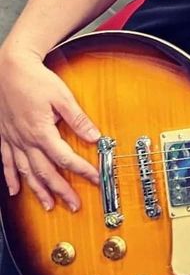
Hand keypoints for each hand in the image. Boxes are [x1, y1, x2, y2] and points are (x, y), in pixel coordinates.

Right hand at [0, 47, 99, 210]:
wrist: (8, 69)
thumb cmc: (35, 80)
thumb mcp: (62, 97)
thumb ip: (78, 119)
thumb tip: (95, 136)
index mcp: (41, 132)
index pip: (65, 158)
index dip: (82, 171)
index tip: (96, 179)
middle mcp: (25, 140)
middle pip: (45, 172)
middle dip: (61, 191)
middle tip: (74, 204)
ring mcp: (12, 140)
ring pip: (25, 172)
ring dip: (38, 190)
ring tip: (48, 205)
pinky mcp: (4, 137)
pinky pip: (6, 163)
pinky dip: (11, 178)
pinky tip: (15, 190)